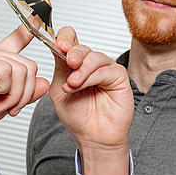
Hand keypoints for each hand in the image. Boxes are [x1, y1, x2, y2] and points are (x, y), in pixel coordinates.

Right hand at [0, 26, 48, 145]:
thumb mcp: (5, 105)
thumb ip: (25, 93)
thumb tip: (45, 82)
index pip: (16, 40)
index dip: (29, 29)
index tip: (39, 17)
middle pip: (28, 66)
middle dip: (24, 93)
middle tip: (8, 107)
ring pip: (20, 69)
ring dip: (14, 94)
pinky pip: (6, 71)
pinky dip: (2, 89)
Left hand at [49, 27, 133, 174]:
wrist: (92, 136)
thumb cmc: (77, 115)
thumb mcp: (58, 90)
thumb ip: (59, 70)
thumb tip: (57, 48)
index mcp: (74, 63)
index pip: (70, 40)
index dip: (64, 37)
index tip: (58, 44)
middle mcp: (89, 63)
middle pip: (81, 47)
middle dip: (72, 53)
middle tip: (67, 63)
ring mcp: (104, 68)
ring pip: (93, 57)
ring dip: (81, 69)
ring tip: (72, 84)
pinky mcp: (118, 77)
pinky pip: (105, 70)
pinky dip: (91, 77)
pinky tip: (80, 86)